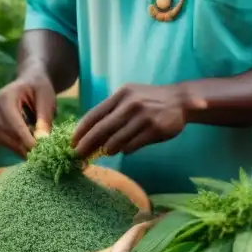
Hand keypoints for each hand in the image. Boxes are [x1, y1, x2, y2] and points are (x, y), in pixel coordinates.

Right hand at [0, 71, 56, 156]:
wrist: (31, 82)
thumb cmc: (40, 88)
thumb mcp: (47, 100)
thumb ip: (44, 118)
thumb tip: (42, 140)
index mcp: (6, 96)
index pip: (12, 121)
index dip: (24, 137)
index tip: (38, 149)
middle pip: (3, 132)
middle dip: (21, 144)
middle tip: (39, 153)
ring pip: (1, 139)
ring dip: (18, 147)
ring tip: (35, 149)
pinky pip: (2, 140)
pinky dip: (16, 145)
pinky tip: (28, 145)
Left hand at [72, 83, 207, 158]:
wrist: (180, 100)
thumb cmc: (150, 100)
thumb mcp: (129, 97)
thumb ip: (112, 111)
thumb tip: (91, 132)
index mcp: (121, 95)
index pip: (95, 114)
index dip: (81, 130)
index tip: (72, 142)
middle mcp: (130, 104)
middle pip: (102, 128)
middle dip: (87, 144)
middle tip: (77, 155)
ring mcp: (142, 117)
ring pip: (117, 139)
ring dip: (107, 149)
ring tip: (104, 152)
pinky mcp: (154, 129)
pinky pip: (133, 145)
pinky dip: (125, 149)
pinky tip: (124, 150)